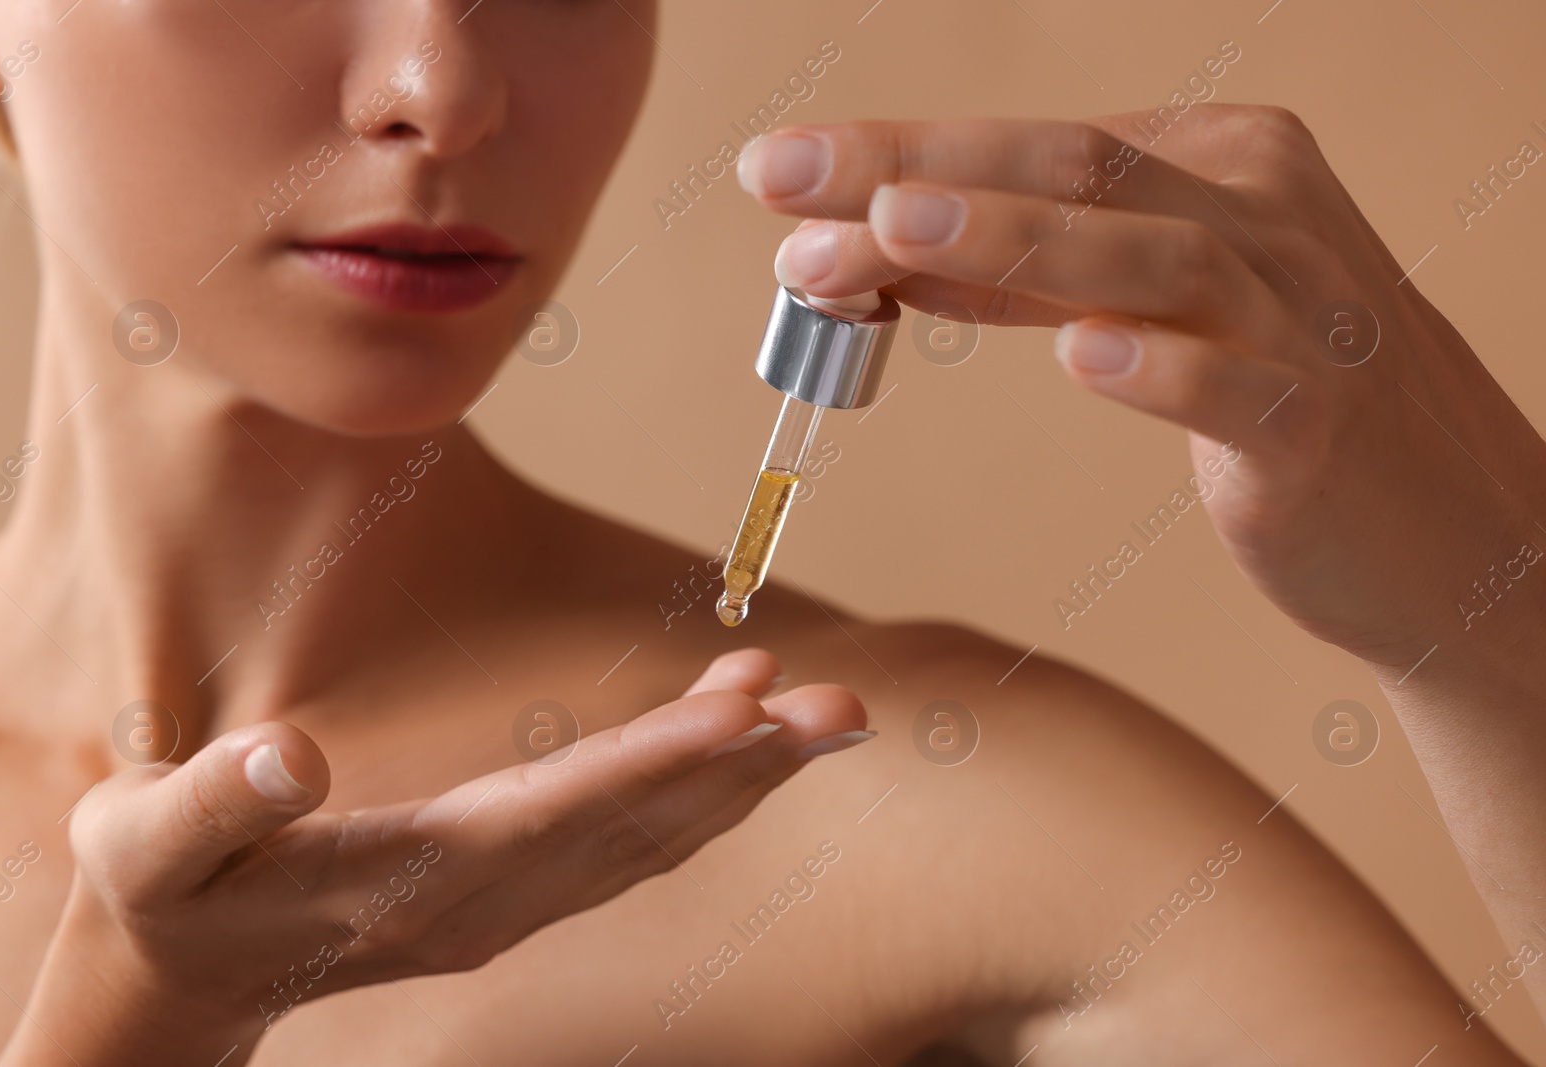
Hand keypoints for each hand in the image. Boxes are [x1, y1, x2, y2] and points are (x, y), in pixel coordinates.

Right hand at [0, 650, 868, 1066]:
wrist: (174, 981)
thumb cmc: (163, 895)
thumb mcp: (147, 844)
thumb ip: (213, 800)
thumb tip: (288, 755)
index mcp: (413, 879)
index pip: (558, 814)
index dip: (654, 763)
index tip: (747, 716)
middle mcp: (485, 900)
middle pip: (639, 829)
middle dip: (746, 767)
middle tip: (846, 710)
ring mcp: (508, 904)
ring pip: (651, 836)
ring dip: (741, 775)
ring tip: (821, 710)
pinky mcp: (512, 890)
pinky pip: (627, 838)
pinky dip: (693, 785)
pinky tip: (736, 731)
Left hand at [736, 107, 1545, 1020]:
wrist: (1446, 527)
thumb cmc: (1281, 403)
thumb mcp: (1146, 311)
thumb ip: (1025, 279)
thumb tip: (881, 251)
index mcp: (1220, 166)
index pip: (1036, 147)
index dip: (899, 149)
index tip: (775, 168)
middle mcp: (1265, 216)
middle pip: (1072, 175)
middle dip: (916, 174)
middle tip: (784, 183)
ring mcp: (1303, 317)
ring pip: (1147, 259)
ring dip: (1010, 245)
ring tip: (893, 233)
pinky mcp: (1320, 427)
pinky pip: (1237, 385)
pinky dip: (1163, 366)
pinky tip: (1083, 354)